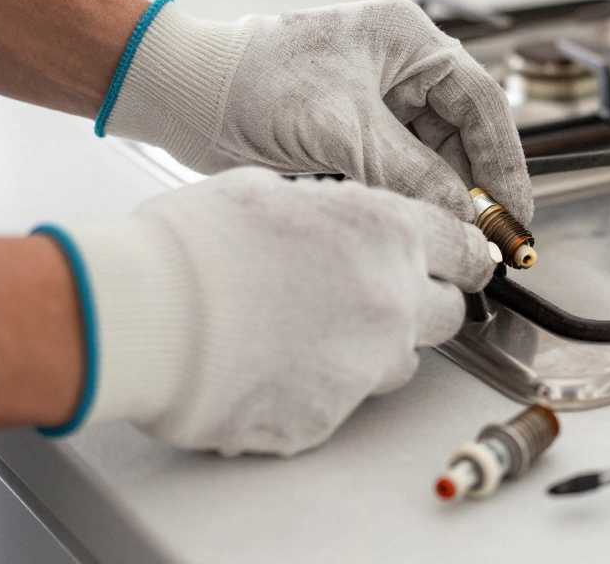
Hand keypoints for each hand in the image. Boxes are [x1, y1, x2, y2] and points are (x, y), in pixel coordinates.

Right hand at [50, 168, 493, 455]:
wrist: (143, 316)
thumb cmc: (195, 244)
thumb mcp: (273, 192)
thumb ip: (332, 212)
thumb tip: (339, 222)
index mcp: (387, 233)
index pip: (466, 249)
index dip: (462, 255)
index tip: (461, 262)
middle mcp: (393, 300)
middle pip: (447, 312)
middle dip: (424, 302)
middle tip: (379, 295)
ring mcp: (365, 366)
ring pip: (402, 362)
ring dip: (375, 347)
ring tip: (311, 330)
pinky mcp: (329, 418)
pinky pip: (345, 402)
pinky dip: (320, 386)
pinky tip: (276, 365)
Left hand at [102, 0, 532, 223]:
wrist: (186, 96)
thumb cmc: (255, 82)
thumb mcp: (344, 129)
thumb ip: (411, 174)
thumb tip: (463, 219)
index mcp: (409, 41)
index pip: (480, 102)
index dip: (506, 160)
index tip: (515, 211)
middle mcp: (402, 68)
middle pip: (463, 133)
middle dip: (475, 186)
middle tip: (487, 239)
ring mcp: (379, 101)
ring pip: (432, 157)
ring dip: (441, 197)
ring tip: (452, 240)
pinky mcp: (354, 133)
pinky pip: (399, 170)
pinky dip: (408, 199)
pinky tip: (415, 227)